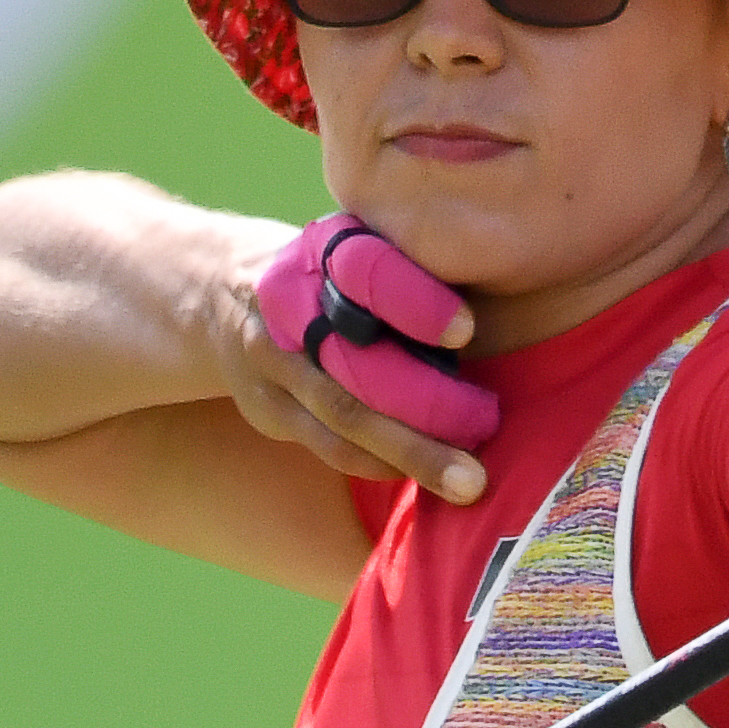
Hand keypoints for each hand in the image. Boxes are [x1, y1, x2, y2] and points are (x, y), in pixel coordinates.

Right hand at [215, 214, 498, 502]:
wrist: (224, 294)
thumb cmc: (332, 272)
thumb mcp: (359, 245)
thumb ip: (410, 270)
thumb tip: (504, 303)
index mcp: (323, 254)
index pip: (367, 273)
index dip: (415, 302)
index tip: (467, 328)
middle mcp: (290, 307)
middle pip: (360, 366)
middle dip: (429, 406)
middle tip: (486, 426)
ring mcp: (274, 363)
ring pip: (346, 419)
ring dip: (411, 455)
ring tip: (469, 482)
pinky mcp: (268, 411)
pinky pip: (330, 448)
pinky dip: (381, 465)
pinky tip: (425, 480)